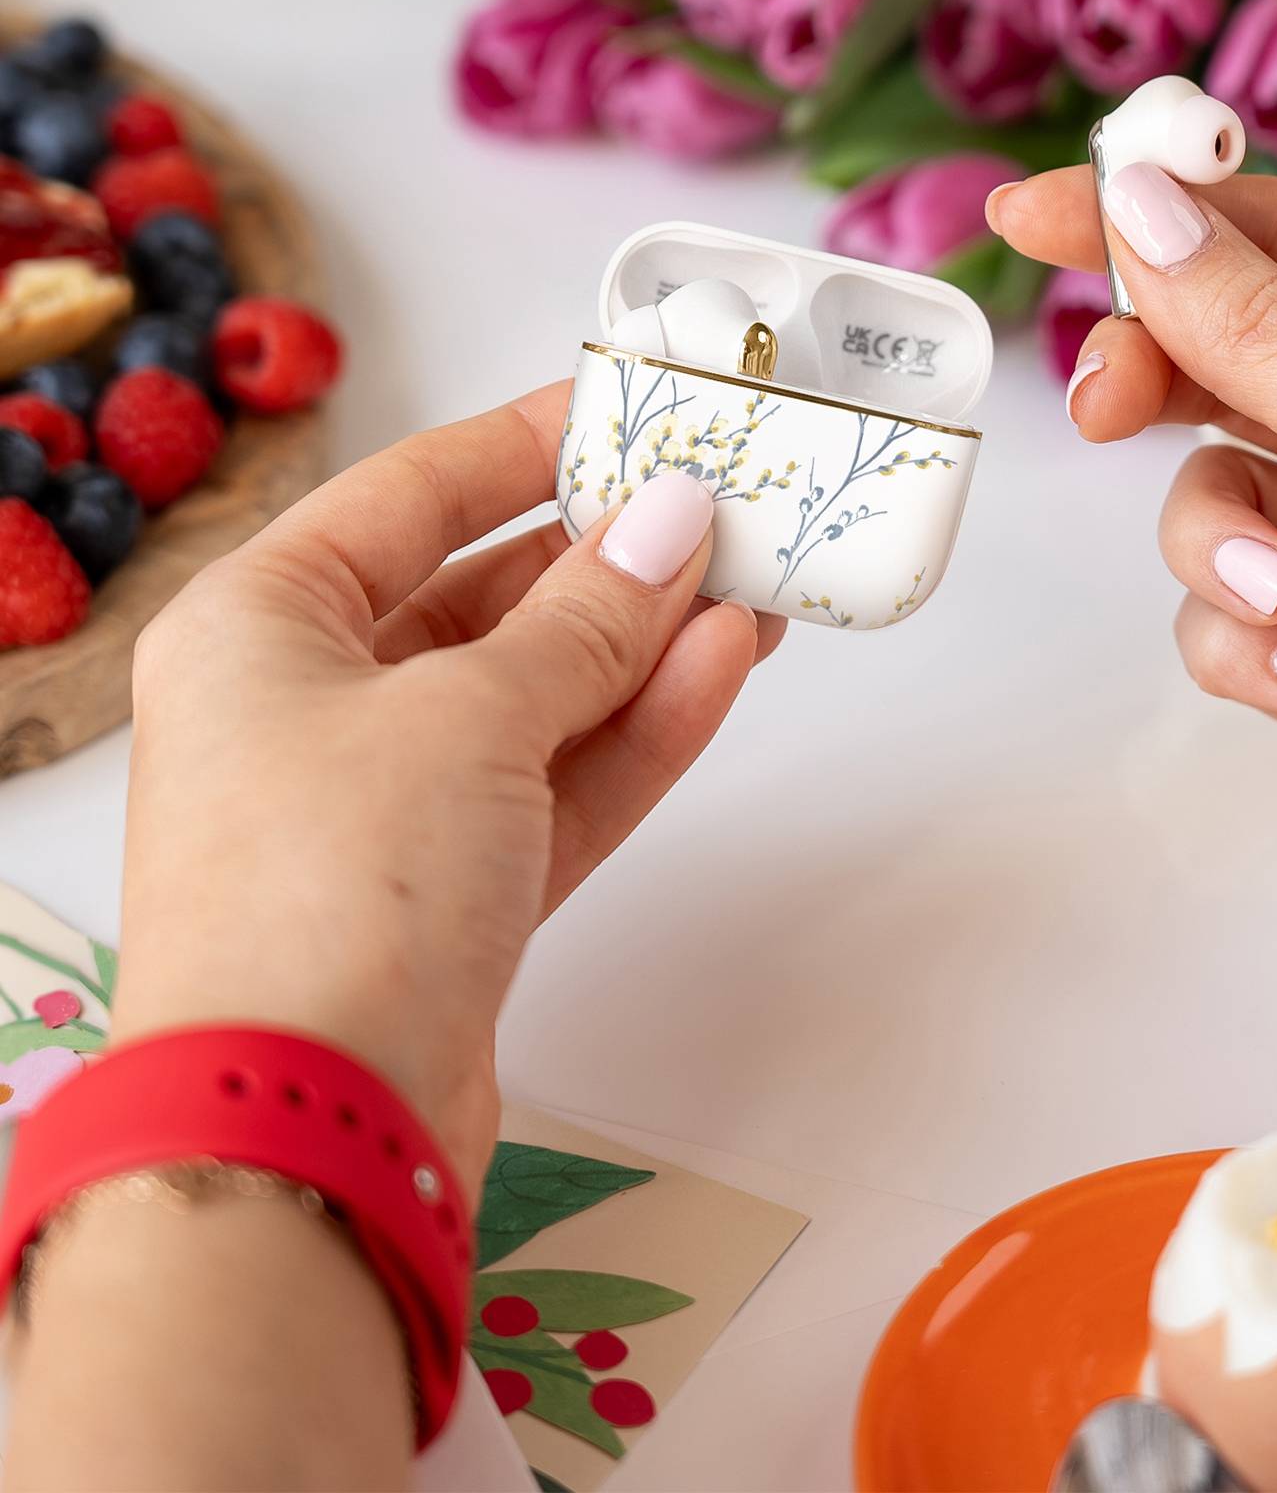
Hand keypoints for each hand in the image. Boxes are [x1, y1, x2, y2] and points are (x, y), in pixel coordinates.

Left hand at [112, 381, 780, 1191]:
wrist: (307, 1132)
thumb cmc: (336, 886)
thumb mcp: (471, 712)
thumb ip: (587, 615)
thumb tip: (673, 520)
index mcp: (259, 628)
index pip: (410, 495)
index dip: (526, 441)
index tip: (628, 404)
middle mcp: (309, 709)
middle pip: (482, 598)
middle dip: (609, 555)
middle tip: (722, 503)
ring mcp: (386, 808)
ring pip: (538, 695)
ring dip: (645, 642)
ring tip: (756, 580)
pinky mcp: (454, 894)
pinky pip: (558, 782)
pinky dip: (637, 729)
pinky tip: (723, 665)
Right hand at [990, 165, 1276, 989]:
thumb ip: (1253, 323)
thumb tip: (1143, 202)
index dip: (1153, 215)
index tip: (1032, 212)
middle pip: (1224, 354)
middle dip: (1160, 387)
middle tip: (1100, 405)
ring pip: (1207, 494)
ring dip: (1227, 552)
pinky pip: (1222, 610)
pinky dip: (1255, 648)